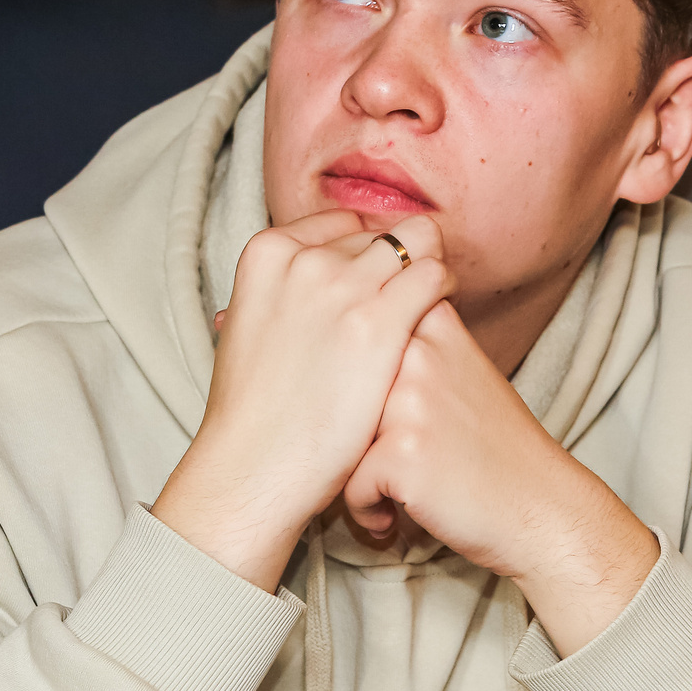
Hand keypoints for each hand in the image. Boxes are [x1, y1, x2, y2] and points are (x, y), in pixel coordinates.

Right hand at [153, 211, 452, 588]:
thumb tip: (294, 293)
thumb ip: (278, 297)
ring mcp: (343, 287)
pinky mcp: (381, 321)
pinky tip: (440, 314)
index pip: (338, 224)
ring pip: (415, 240)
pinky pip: (434, 274)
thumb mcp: (247, 330)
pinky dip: (443, 287)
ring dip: (426, 268)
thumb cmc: (251, 414)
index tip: (371, 283)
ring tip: (428, 304)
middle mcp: (304, 259)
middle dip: (392, 263)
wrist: (255, 466)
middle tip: (400, 300)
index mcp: (265, 254)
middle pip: (376, 234)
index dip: (361, 254)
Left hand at [342, 302, 656, 655]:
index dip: (360, 388)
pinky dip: (368, 510)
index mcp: (433, 325)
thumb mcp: (464, 368)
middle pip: (341, 392)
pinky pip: (350, 484)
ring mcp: (408, 400)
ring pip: (340, 439)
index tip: (393, 420)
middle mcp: (417, 352)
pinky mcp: (400, 452)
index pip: (359, 340)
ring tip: (397, 490)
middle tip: (395, 462)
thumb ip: (412, 342)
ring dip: (359, 473)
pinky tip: (397, 516)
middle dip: (354, 435)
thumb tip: (342, 332)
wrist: (542, 508)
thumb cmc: (497, 447)